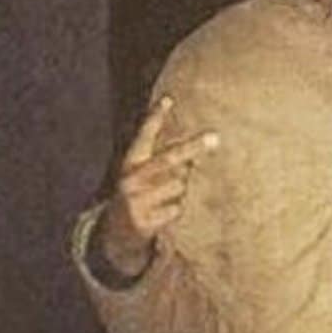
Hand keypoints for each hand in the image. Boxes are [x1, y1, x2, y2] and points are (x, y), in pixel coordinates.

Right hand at [99, 95, 219, 277]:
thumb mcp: (141, 172)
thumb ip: (163, 157)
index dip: (155, 117)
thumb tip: (199, 143)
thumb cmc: (139, 194)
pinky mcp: (144, 220)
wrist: (116, 233)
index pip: (143, 135)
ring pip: (179, 185)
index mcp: (130, 162)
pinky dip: (176, 208)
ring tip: (167, 195)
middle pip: (168, 159)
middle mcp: (131, 179)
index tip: (168, 99)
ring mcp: (137, 200)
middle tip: (215, 138)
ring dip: (181, 188)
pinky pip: (177, 207)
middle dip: (193, 147)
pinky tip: (163, 211)